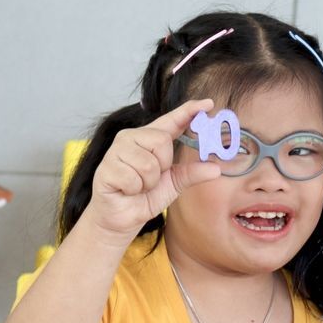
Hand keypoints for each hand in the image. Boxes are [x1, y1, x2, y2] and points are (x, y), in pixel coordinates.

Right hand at [87, 99, 220, 242]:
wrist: (123, 218)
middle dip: (162, 165)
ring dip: (148, 182)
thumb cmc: (145, 196)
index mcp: (150, 138)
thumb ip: (192, 173)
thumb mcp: (174, 183)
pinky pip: (133, 178)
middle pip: (161, 141)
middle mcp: (131, 138)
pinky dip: (134, 190)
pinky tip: (126, 190)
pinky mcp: (106, 168)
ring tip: (138, 186)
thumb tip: (216, 168)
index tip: (208, 104)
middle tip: (152, 178)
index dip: (189, 111)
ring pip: (148, 163)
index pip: (172, 119)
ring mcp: (116, 151)